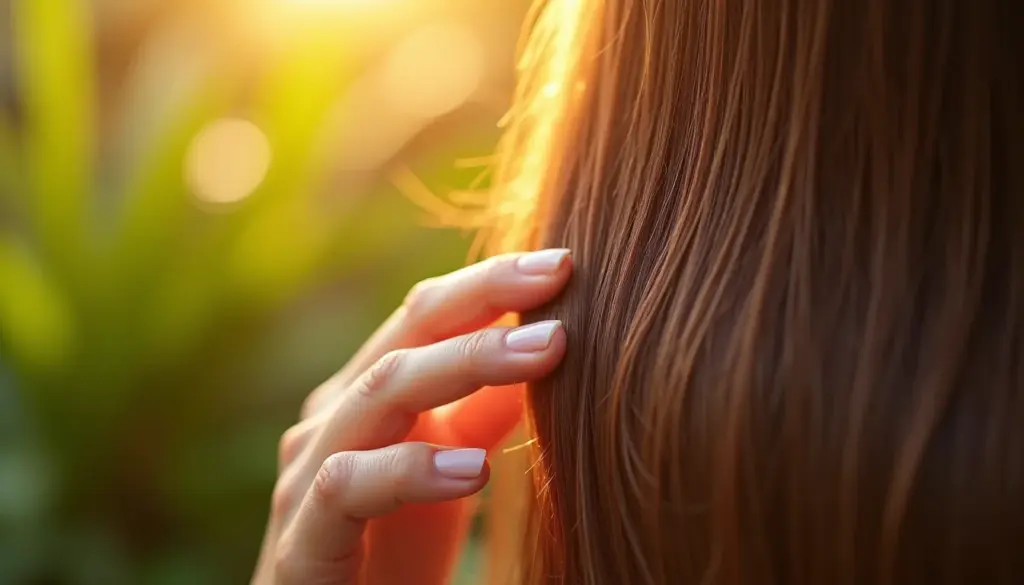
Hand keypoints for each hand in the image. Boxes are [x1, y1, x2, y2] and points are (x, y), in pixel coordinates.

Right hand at [251, 249, 572, 584]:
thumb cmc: (393, 547)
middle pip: (407, 331)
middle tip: (558, 276)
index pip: (428, 314)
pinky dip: (410, 470)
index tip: (564, 261)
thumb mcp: (451, 468)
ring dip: (464, 363)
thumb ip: (484, 412)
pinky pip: (348, 485)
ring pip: (381, 390)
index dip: (491, 282)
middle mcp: (336, 415)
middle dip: (484, 297)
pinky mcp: (303, 536)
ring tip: (544, 354)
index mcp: (371, 390)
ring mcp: (310, 470)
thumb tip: (549, 343)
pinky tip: (471, 471)